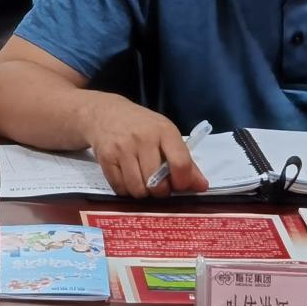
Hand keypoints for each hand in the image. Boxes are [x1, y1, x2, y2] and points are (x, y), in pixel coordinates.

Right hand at [80, 94, 207, 198]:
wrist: (105, 113)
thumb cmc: (141, 126)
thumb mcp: (166, 135)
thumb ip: (185, 161)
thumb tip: (202, 186)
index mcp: (164, 131)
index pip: (180, 163)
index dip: (182, 182)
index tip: (178, 185)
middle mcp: (143, 139)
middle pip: (156, 182)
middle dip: (160, 191)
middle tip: (158, 186)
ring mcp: (122, 148)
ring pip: (137, 188)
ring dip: (142, 192)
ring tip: (142, 182)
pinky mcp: (105, 157)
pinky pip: (119, 187)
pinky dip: (126, 190)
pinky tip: (128, 179)